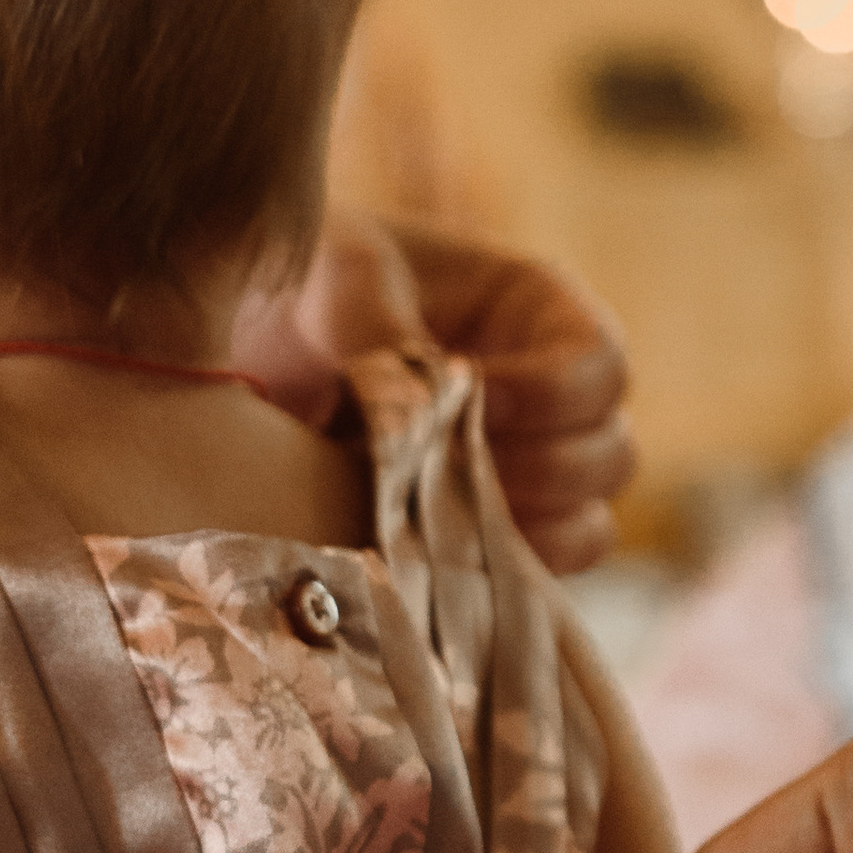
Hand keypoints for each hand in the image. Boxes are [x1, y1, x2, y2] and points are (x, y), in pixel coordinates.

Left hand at [236, 213, 635, 570]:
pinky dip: (495, 577)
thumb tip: (422, 398)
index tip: (472, 396)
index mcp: (535, 311)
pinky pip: (534, 580)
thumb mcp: (337, 272)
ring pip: (589, 528)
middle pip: (611, 456)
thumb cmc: (301, 283)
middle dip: (539, 472)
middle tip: (442, 468)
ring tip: (430, 514)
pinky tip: (424, 557)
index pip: (600, 365)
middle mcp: (549, 396)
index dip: (551, 393)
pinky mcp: (485, 536)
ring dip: (521, 531)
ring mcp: (526, 473)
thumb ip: (383, 322)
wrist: (241, 349)